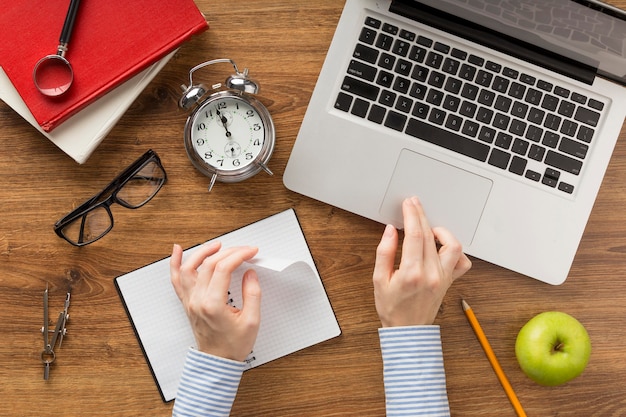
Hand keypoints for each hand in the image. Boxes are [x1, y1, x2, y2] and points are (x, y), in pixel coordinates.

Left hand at [170, 242, 261, 360]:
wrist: (218, 362)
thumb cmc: (233, 346)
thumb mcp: (252, 321)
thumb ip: (252, 294)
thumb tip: (250, 273)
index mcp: (213, 304)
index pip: (224, 268)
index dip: (239, 255)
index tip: (251, 251)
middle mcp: (197, 301)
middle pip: (209, 264)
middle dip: (228, 251)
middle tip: (243, 250)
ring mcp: (190, 301)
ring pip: (189, 268)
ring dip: (202, 252)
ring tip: (217, 245)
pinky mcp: (187, 302)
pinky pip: (177, 279)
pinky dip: (175, 263)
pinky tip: (177, 251)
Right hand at [373, 196, 471, 326]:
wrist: (407, 332)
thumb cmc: (391, 308)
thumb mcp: (379, 280)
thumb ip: (385, 252)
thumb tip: (391, 231)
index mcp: (412, 273)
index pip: (415, 235)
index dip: (412, 215)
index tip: (408, 204)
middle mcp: (432, 274)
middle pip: (430, 236)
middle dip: (421, 216)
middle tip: (414, 205)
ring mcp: (443, 278)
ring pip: (452, 246)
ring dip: (442, 232)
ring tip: (430, 228)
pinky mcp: (449, 281)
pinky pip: (462, 262)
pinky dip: (455, 250)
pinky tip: (442, 246)